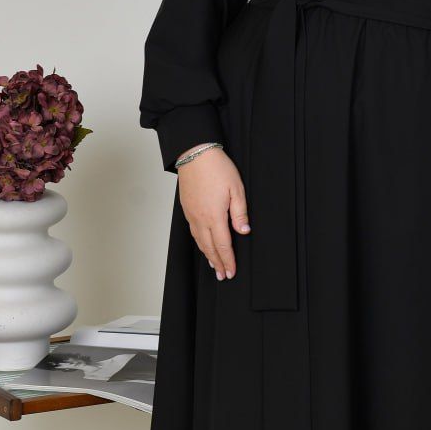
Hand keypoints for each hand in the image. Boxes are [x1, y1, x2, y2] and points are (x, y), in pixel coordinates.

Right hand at [176, 146, 249, 280]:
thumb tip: (244, 232)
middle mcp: (200, 218)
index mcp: (214, 216)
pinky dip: (199, 243)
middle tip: (223, 276)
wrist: (195, 153)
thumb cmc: (217, 168)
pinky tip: (203, 244)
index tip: (232, 272)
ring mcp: (191, 214)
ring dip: (207, 255)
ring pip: (199, 241)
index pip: (223, 245)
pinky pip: (193, 232)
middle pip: (209, 247)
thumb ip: (240, 213)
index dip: (228, 260)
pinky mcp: (187, 208)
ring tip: (214, 265)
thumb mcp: (236, 189)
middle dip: (217, 263)